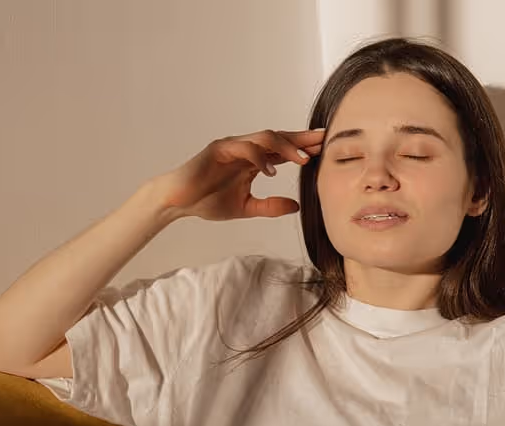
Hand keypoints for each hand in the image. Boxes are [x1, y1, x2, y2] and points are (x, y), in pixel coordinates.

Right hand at [152, 129, 323, 220]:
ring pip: (265, 138)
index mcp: (255, 161)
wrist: (178, 202)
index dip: (304, 149)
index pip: (284, 150)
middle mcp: (246, 149)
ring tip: (304, 159)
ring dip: (286, 147)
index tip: (326, 150)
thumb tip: (297, 206)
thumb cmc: (208, 201)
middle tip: (325, 140)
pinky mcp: (218, 149)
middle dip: (303, 139)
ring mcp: (233, 147)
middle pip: (280, 138)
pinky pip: (244, 148)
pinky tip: (271, 171)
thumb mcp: (246, 208)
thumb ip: (270, 206)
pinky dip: (260, 158)